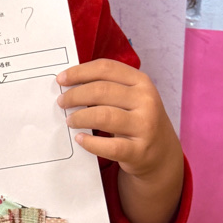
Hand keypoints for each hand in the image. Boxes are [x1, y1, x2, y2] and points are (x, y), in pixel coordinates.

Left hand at [56, 59, 183, 222]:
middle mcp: (146, 101)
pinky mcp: (140, 151)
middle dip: (75, 95)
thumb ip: (108, 87)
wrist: (161, 153)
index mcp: (141, 82)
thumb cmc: (137, 119)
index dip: (80, 72)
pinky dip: (91, 142)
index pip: (106, 68)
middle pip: (101, 90)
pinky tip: (80, 139)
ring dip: (80, 117)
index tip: (61, 79)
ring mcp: (145, 126)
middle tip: (62, 102)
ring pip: (104, 116)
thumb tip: (70, 84)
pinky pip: (110, 146)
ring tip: (70, 120)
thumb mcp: (131, 97)